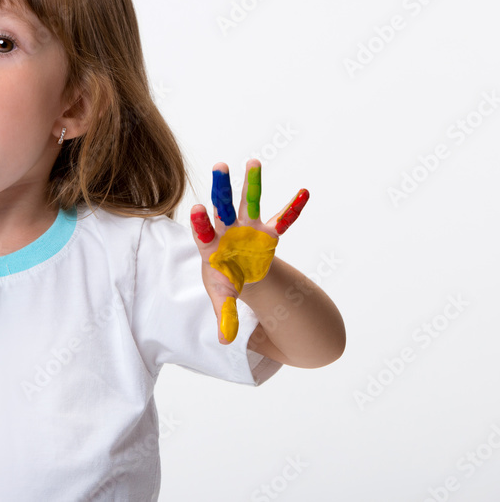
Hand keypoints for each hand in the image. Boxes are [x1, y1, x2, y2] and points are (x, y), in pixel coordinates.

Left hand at [189, 160, 308, 343]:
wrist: (238, 272)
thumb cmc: (226, 280)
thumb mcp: (223, 297)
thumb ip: (225, 315)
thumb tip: (225, 341)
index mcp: (212, 245)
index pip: (203, 231)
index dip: (201, 221)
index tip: (197, 208)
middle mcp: (228, 230)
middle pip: (222, 206)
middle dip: (221, 188)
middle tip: (219, 165)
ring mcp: (248, 227)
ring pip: (249, 202)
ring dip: (252, 183)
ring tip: (254, 161)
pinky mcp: (267, 230)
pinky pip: (283, 218)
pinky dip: (294, 207)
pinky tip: (305, 192)